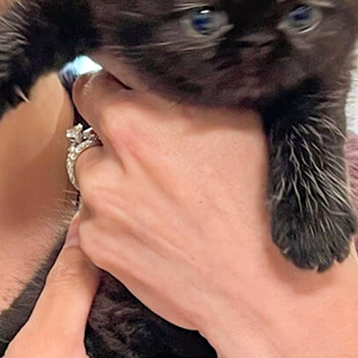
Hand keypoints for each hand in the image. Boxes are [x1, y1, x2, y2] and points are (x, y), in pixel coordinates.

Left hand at [69, 57, 303, 339]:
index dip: (119, 90)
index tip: (136, 102)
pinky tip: (155, 233)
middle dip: (112, 132)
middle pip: (89, 124)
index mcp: (139, 114)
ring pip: (89, 172)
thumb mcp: (241, 120)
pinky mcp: (94, 243)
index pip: (98, 78)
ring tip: (160, 200)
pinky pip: (92, 218)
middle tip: (152, 154)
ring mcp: (97, 201)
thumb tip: (166, 66)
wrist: (269, 291)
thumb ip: (187, 91)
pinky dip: (114, 221)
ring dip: (111, 177)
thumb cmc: (267, 202)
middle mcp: (109, 153)